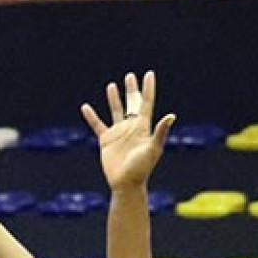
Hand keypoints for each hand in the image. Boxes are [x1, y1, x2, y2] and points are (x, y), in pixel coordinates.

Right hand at [79, 71, 174, 190]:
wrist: (126, 184)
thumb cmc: (142, 168)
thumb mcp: (153, 149)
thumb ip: (160, 131)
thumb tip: (171, 115)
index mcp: (143, 127)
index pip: (146, 103)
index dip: (148, 89)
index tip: (149, 74)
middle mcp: (131, 127)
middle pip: (132, 103)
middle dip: (131, 90)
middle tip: (130, 76)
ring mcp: (118, 133)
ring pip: (115, 111)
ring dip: (114, 99)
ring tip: (112, 86)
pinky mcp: (106, 141)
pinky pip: (97, 125)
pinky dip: (91, 116)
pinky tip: (85, 107)